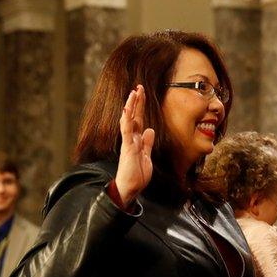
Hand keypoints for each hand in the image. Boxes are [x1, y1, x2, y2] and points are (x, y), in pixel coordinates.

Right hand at [114, 85, 155, 204]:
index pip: (139, 120)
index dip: (141, 107)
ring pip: (128, 120)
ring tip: (133, 93)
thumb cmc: (137, 175)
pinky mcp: (127, 148)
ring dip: (131, 107)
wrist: (130, 189)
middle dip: (136, 102)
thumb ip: (147, 143)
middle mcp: (131, 139)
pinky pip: (126, 132)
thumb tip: (150, 130)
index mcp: (136, 140)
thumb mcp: (146, 156)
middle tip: (139, 87)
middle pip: (134, 116)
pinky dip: (126, 120)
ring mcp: (128, 142)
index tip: (142, 94)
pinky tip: (127, 110)